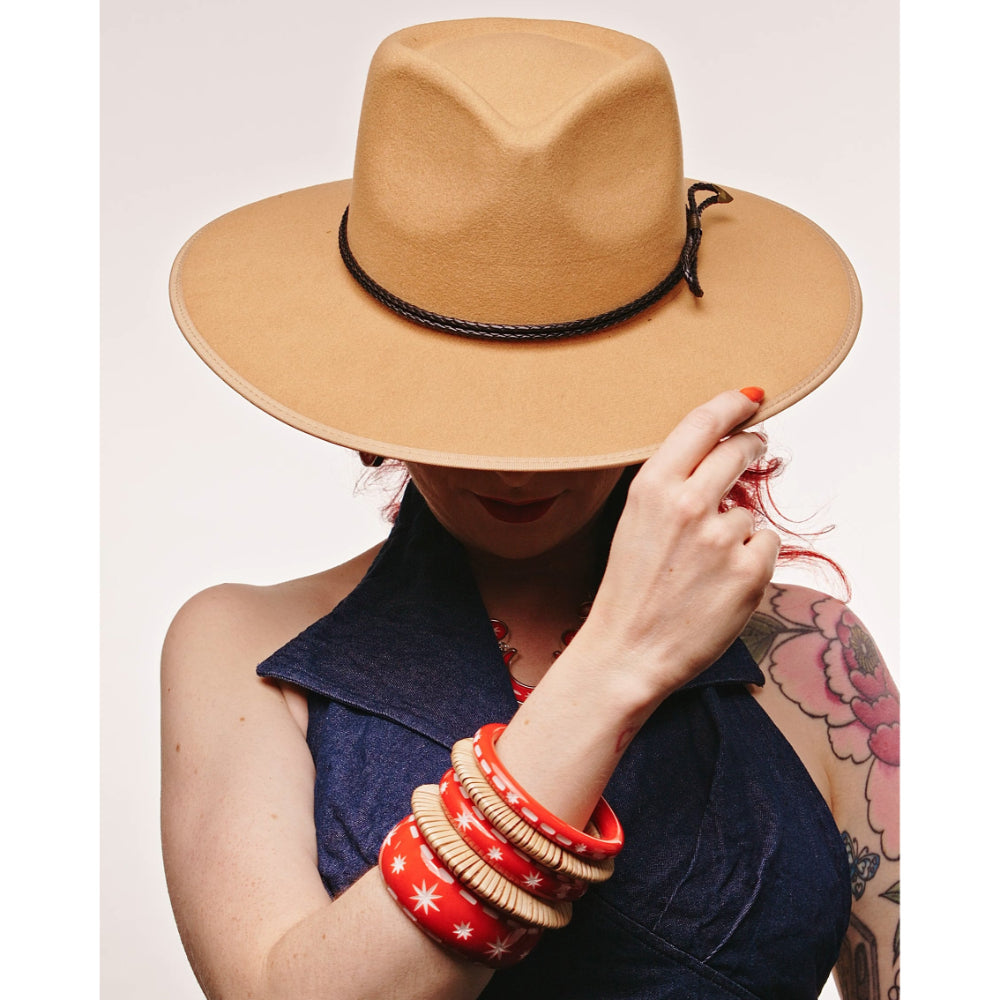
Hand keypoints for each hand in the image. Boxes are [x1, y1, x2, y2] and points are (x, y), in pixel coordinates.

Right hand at [581, 389, 779, 702]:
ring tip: (707, 562)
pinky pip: (767, 544)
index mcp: (652, 487)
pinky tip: (722, 581)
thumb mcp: (633, 521)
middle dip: (751, 447)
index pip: (702, 423)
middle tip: (753, 450)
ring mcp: (723, 538)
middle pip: (740, 450)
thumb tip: (719, 456)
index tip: (750, 398)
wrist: (628, 652)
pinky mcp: (751, 571)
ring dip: (740, 525)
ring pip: (752, 508)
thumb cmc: (629, 590)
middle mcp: (689, 503)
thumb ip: (672, 485)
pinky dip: (753, 558)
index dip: (733, 404)